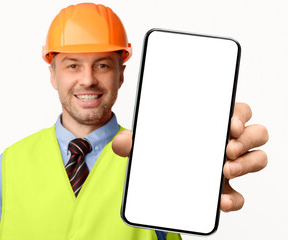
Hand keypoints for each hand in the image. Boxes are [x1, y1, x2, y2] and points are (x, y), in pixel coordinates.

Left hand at [112, 102, 268, 211]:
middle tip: (226, 149)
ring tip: (225, 170)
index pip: (237, 112)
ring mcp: (229, 167)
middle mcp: (225, 144)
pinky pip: (241, 195)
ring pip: (257, 159)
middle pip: (256, 133)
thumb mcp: (147, 145)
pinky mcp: (224, 191)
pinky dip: (234, 199)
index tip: (229, 123)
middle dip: (247, 139)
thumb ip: (132, 142)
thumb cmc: (162, 154)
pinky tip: (219, 200)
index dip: (239, 115)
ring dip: (247, 164)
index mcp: (211, 126)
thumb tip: (120, 143)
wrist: (161, 183)